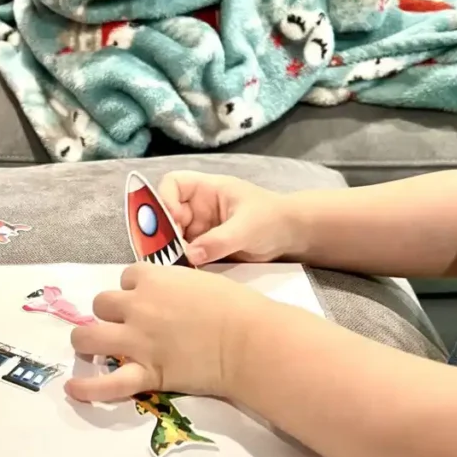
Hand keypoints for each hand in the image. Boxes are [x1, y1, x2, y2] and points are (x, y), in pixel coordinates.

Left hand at [66, 263, 261, 401]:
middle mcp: (138, 306)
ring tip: (89, 348)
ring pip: (89, 336)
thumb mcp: (202, 281)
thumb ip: (176, 287)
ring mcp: (137, 340)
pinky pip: (107, 383)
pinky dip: (87, 388)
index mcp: (153, 278)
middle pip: (102, 303)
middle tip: (122, 324)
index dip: (133, 289)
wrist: (250, 341)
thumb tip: (170, 297)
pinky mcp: (146, 372)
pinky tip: (73, 389)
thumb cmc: (238, 307)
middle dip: (109, 312)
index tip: (145, 299)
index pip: (126, 277)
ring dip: (86, 341)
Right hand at [158, 171, 303, 265]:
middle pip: (167, 214)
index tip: (173, 220)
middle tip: (169, 252)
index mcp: (207, 189)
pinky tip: (186, 272)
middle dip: (164, 232)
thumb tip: (190, 255)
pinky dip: (182, 262)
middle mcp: (198, 207)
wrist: (292, 237)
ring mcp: (200, 228)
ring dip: (171, 250)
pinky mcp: (205, 248)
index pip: (173, 184)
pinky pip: (185, 253)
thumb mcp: (247, 228)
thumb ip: (218, 241)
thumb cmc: (273, 219)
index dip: (165, 199)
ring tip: (178, 265)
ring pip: (173, 237)